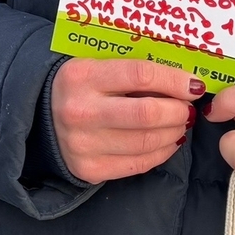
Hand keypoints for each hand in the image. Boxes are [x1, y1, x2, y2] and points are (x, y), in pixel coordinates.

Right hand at [50, 58, 202, 182]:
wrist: (40, 116)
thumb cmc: (81, 86)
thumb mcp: (96, 66)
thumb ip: (132, 72)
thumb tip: (183, 83)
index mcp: (82, 75)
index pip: (140, 75)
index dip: (174, 80)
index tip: (194, 85)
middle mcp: (80, 111)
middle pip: (147, 113)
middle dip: (178, 111)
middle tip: (187, 108)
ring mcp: (83, 144)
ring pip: (147, 141)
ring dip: (174, 133)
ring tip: (179, 124)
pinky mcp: (89, 169)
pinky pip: (139, 163)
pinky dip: (162, 152)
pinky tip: (167, 141)